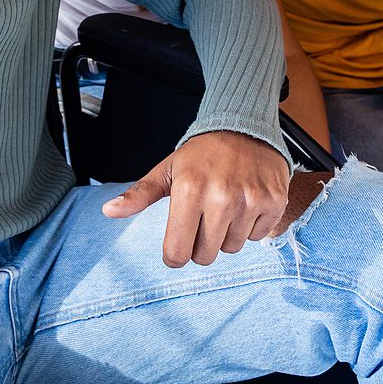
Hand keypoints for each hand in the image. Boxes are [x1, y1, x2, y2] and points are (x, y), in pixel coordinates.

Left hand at [102, 131, 288, 267]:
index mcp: (189, 191)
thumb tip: (109, 211)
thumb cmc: (201, 154)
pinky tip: (245, 203)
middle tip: (203, 218)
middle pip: (205, 256)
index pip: (177, 252)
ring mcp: (250, 200)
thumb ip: (139, 194)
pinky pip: (258, 237)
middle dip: (201, 244)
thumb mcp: (166, 170)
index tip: (178, 243)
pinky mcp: (274, 202)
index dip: (175, 253)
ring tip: (225, 206)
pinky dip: (251, 225)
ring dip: (227, 234)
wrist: (244, 127)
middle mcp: (221, 198)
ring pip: (233, 248)